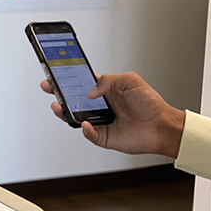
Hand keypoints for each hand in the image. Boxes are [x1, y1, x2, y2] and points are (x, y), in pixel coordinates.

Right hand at [40, 72, 184, 157]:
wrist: (161, 125)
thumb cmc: (149, 102)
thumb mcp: (130, 80)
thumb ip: (108, 81)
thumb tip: (91, 91)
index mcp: (105, 91)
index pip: (81, 83)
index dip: (68, 79)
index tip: (55, 73)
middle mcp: (100, 106)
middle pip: (73, 100)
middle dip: (59, 94)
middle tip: (49, 87)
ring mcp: (100, 122)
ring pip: (76, 118)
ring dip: (65, 112)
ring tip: (58, 106)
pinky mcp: (104, 137)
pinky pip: (89, 134)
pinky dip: (85, 129)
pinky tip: (85, 123)